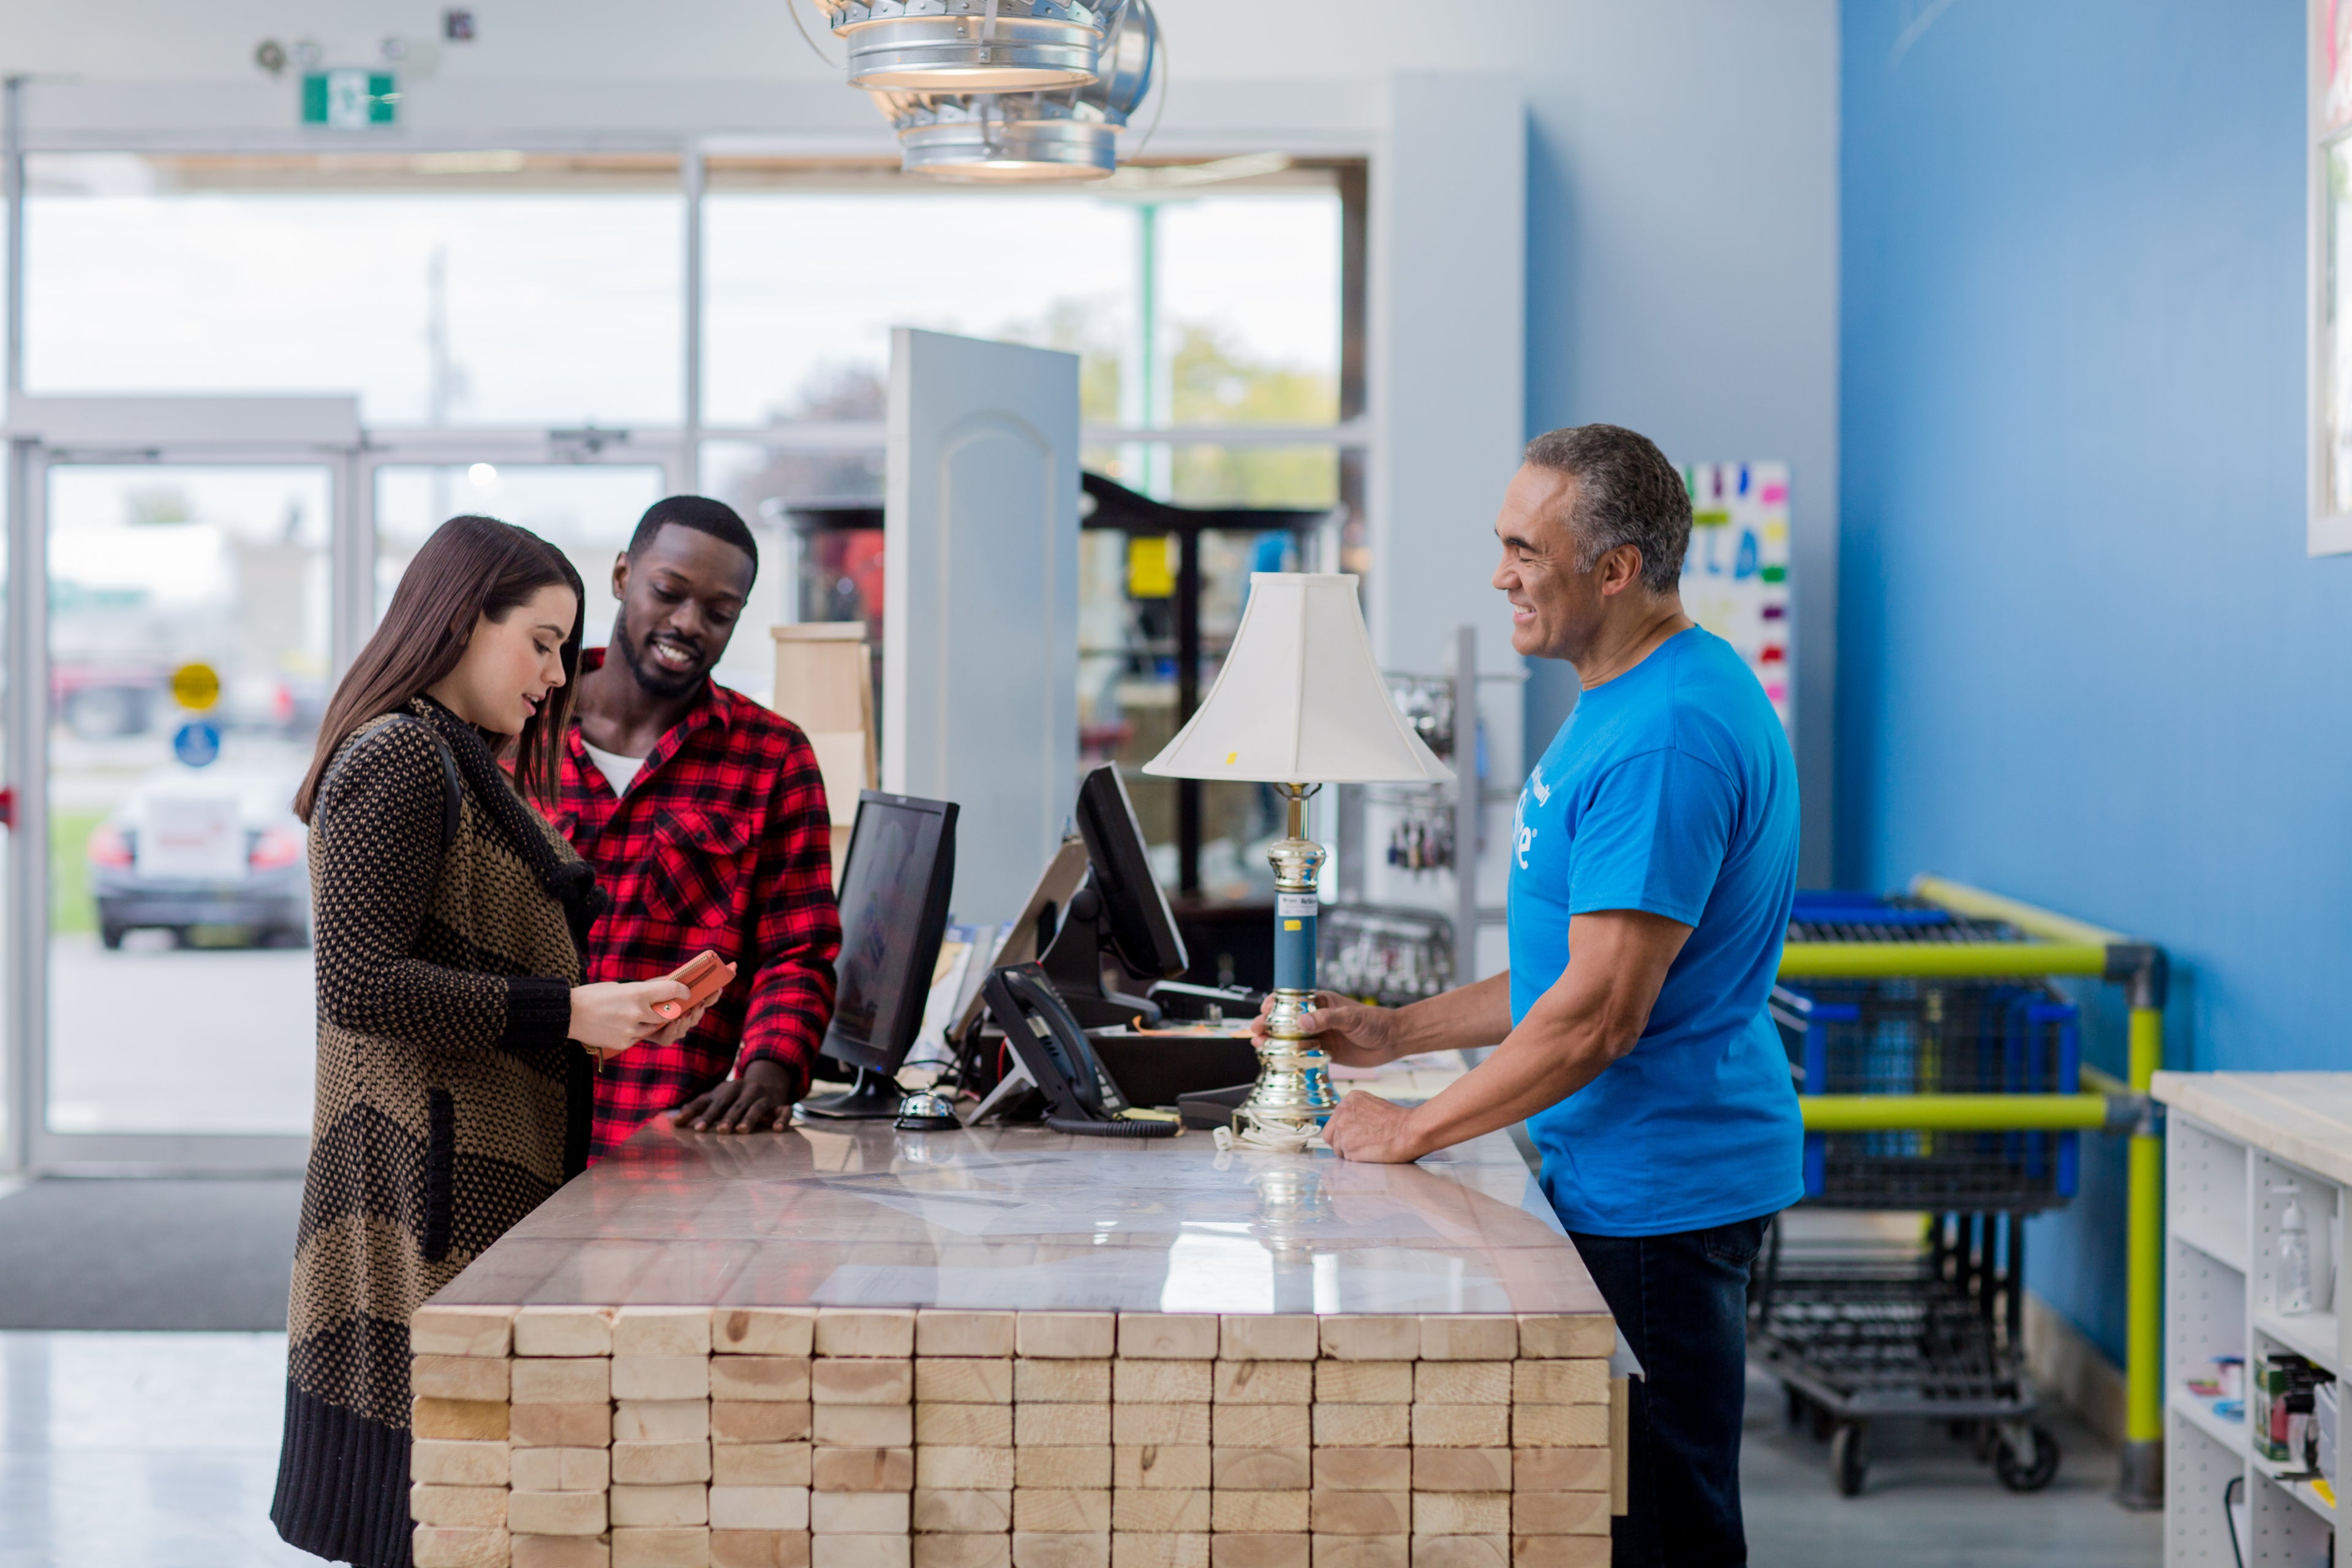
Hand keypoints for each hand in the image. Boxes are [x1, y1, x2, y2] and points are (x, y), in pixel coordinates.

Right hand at [569, 978, 690, 1057]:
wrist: (569, 1014)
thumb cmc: (593, 996)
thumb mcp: (620, 986)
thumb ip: (643, 990)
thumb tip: (664, 988)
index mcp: (637, 993)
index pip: (671, 990)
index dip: (683, 991)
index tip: (686, 992)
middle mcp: (637, 1012)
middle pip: (667, 1013)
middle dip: (667, 1010)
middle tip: (662, 1006)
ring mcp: (631, 1030)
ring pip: (653, 1028)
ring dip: (648, 1023)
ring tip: (629, 1016)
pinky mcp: (624, 1043)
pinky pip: (638, 1038)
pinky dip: (634, 1033)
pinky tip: (619, 1026)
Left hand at [644, 959, 735, 1046]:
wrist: (632, 1006)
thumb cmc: (649, 992)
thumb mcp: (664, 983)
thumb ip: (677, 982)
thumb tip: (694, 971)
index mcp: (689, 1002)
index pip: (707, 999)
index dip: (713, 996)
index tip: (718, 989)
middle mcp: (685, 1016)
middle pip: (697, 1015)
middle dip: (699, 1010)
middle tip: (700, 1002)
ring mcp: (676, 1028)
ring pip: (687, 1026)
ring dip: (687, 1020)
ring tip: (685, 1012)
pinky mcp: (664, 1037)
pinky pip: (671, 1037)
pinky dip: (673, 1030)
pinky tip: (673, 1022)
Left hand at [675, 1057, 799, 1132]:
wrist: (768, 1082)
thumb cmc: (734, 1096)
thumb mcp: (716, 1097)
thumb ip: (697, 1108)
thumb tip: (673, 1122)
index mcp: (728, 1089)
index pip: (715, 1103)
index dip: (706, 1116)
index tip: (697, 1129)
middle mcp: (746, 1090)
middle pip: (735, 1105)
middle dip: (728, 1118)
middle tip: (721, 1131)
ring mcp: (764, 1097)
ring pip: (757, 1107)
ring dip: (750, 1118)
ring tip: (742, 1131)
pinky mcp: (780, 1104)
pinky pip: (784, 1111)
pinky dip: (781, 1119)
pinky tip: (776, 1129)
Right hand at [1250, 990, 1403, 1067]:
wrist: (1391, 1041)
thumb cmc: (1375, 1022)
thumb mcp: (1351, 1017)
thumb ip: (1327, 1019)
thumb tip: (1301, 1023)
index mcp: (1321, 1002)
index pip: (1293, 1001)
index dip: (1276, 1004)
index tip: (1264, 1011)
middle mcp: (1317, 1019)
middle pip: (1287, 1021)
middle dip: (1269, 1025)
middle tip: (1256, 1031)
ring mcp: (1319, 1036)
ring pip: (1292, 1038)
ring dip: (1276, 1042)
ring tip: (1260, 1045)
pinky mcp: (1324, 1052)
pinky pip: (1303, 1054)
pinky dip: (1291, 1056)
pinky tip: (1279, 1059)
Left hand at [1321, 1090, 1429, 1162]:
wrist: (1410, 1130)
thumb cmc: (1399, 1122)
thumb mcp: (1374, 1106)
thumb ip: (1357, 1114)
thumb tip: (1351, 1126)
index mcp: (1349, 1100)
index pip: (1334, 1120)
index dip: (1343, 1132)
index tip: (1354, 1136)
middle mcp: (1342, 1112)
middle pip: (1329, 1135)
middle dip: (1340, 1143)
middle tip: (1357, 1147)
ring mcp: (1343, 1130)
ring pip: (1338, 1149)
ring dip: (1350, 1153)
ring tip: (1369, 1149)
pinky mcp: (1347, 1147)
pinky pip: (1347, 1159)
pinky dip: (1357, 1160)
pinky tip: (1371, 1154)